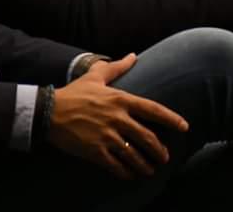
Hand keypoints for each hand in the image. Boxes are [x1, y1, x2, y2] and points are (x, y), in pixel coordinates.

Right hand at [48, 54, 188, 179]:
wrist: (49, 111)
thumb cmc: (74, 92)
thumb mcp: (96, 76)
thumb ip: (117, 67)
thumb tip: (133, 55)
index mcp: (121, 99)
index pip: (153, 109)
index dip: (171, 119)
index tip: (184, 127)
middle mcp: (117, 118)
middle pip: (147, 137)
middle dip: (159, 150)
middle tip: (165, 157)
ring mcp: (107, 136)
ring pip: (134, 155)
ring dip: (145, 165)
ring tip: (150, 170)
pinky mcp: (95, 151)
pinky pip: (116, 166)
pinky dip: (126, 173)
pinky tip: (130, 176)